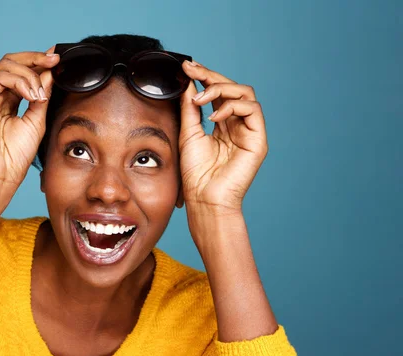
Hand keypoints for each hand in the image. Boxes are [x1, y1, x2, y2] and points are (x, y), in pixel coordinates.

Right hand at [0, 48, 59, 188]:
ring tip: (40, 93)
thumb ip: (43, 96)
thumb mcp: (37, 120)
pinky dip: (18, 81)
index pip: (23, 71)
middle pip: (12, 62)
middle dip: (35, 58)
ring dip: (29, 73)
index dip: (40, 62)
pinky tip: (31, 95)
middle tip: (54, 60)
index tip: (58, 59)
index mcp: (11, 100)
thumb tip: (51, 73)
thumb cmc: (17, 155)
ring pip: (5, 65)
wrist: (1, 175)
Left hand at [179, 61, 267, 214]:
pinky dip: (232, 106)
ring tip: (200, 100)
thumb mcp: (188, 133)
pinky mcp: (258, 139)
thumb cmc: (195, 173)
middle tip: (192, 70)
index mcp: (221, 123)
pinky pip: (253, 110)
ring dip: (221, 89)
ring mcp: (249, 131)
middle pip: (232, 88)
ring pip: (244, 94)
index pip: (217, 93)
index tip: (186, 67)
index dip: (204, 77)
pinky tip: (214, 117)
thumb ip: (190, 108)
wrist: (204, 199)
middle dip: (211, 76)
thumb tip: (190, 82)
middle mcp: (237, 124)